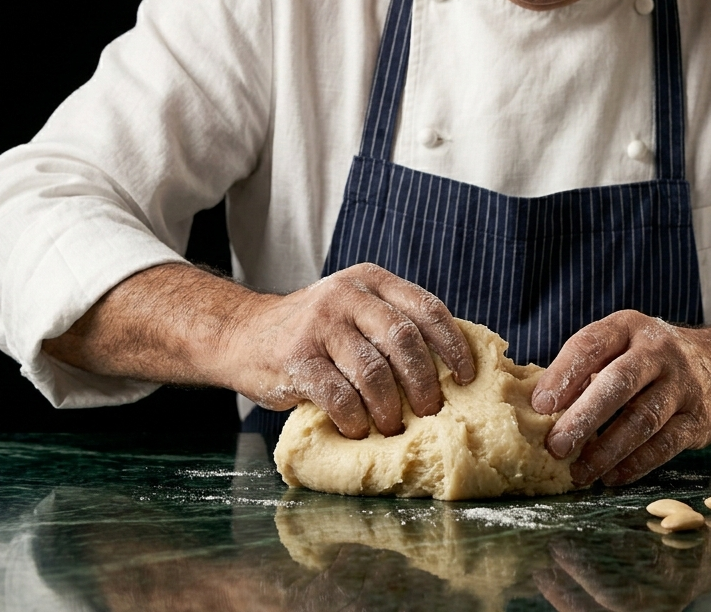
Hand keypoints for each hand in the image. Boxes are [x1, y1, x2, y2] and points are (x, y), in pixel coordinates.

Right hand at [232, 263, 474, 438]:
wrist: (243, 335)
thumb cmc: (316, 334)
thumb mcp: (355, 312)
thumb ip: (392, 326)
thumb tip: (452, 369)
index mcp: (371, 281)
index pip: (426, 308)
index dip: (453, 345)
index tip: (467, 377)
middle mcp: (347, 295)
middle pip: (404, 340)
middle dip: (424, 382)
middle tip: (431, 410)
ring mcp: (320, 324)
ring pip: (373, 371)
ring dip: (390, 406)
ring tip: (394, 425)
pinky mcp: (296, 357)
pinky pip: (338, 395)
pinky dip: (355, 418)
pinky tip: (358, 428)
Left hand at [531, 311, 710, 486]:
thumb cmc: (648, 360)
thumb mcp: (620, 348)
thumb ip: (584, 370)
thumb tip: (537, 409)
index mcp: (627, 327)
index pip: (591, 344)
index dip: (564, 374)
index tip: (541, 405)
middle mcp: (658, 351)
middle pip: (619, 383)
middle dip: (584, 416)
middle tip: (556, 446)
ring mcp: (682, 384)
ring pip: (643, 418)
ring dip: (607, 449)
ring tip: (580, 472)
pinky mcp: (699, 417)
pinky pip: (665, 444)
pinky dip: (636, 464)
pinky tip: (612, 476)